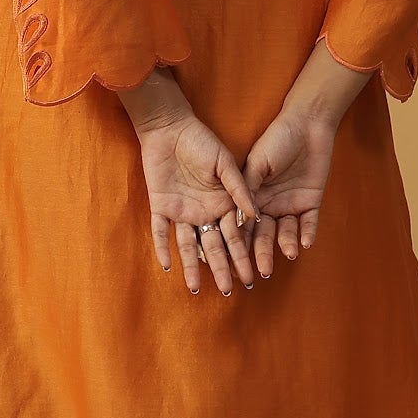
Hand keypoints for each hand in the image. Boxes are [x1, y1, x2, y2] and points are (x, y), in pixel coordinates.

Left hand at [137, 105, 261, 296]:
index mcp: (223, 203)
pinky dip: (162, 247)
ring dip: (191, 266)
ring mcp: (182, 211)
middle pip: (213, 245)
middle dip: (222, 268)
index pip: (234, 235)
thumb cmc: (202, 142)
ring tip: (197, 289)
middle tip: (230, 290)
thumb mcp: (225, 163)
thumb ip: (239, 189)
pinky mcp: (161, 206)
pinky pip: (160, 231)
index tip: (252, 275)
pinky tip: (167, 266)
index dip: (243, 255)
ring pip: (187, 245)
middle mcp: (204, 211)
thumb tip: (256, 215)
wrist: (171, 128)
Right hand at [240, 101, 337, 265]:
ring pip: (286, 232)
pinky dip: (307, 233)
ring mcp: (290, 205)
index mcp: (252, 197)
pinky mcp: (311, 202)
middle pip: (264, 235)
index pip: (244, 225)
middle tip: (261, 271)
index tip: (234, 260)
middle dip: (263, 252)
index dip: (240, 243)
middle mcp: (270, 206)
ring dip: (285, 244)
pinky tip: (305, 243)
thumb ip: (247, 189)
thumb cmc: (277, 139)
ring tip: (287, 254)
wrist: (306, 125)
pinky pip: (309, 223)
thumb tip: (239, 219)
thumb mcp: (256, 163)